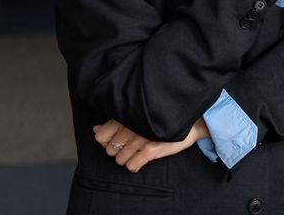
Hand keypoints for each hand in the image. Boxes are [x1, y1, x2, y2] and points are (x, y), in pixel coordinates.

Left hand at [93, 119, 208, 172]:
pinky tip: (142, 160)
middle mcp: (130, 127)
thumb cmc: (159, 120)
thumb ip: (114, 124)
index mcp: (125, 117)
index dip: (106, 142)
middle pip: (110, 150)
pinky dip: (135, 166)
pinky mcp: (151, 150)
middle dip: (118, 151)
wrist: (188, 123)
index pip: (100, 136)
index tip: (116, 141)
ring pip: (120, 160)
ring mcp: (140, 139)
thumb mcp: (136, 117)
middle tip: (130, 147)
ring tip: (137, 153)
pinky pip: (131, 166)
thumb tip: (95, 129)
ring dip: (127, 159)